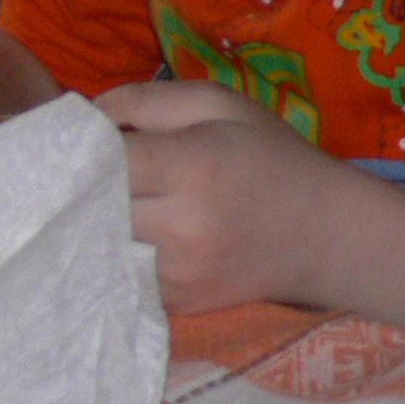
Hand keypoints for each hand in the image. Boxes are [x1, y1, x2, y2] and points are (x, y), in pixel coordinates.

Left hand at [100, 79, 361, 312]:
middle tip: (83, 174)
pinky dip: (114, 257)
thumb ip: (148, 100)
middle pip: (94, 207)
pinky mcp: (174, 303)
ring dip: (93, 225)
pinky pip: (120, 276)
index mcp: (193, 166)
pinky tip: (129, 238)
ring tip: (102, 205)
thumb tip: (87, 116)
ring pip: (99, 247)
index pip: (108, 161)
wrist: (324, 234)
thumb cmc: (271, 157)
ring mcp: (176, 272)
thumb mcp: (222, 105)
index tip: (79, 143)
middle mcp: (180, 226)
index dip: (82, 150)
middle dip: (83, 188)